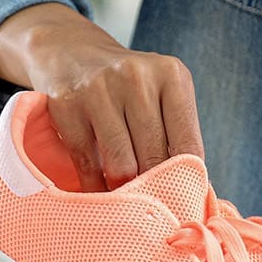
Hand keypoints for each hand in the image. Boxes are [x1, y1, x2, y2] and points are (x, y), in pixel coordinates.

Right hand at [0, 2, 204, 190]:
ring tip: (126, 201)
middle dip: (153, 189)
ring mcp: (99, 89)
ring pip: (121, 165)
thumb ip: (178, 135)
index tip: (179, 200)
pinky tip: (100, 191)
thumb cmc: (127, 86)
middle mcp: (136, 78)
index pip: (189, 146)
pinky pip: (88, 163)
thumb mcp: (161, 94)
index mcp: (171, 76)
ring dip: (124, 191)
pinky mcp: (67, 105)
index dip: (185, 181)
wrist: (70, 52)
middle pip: (154, 158)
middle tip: (151, 208)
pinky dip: (95, 186)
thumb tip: (194, 193)